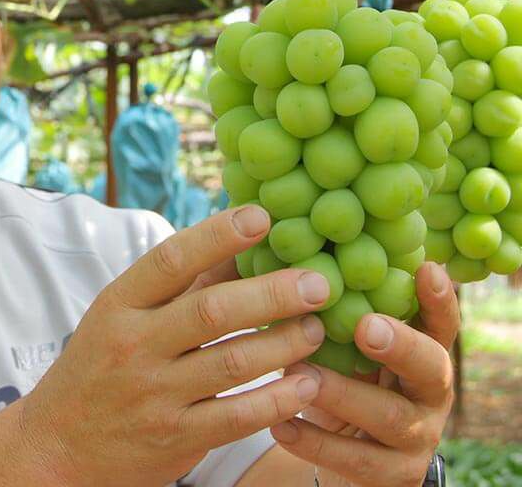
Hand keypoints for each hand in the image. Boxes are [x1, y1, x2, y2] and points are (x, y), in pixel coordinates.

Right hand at [20, 205, 331, 486]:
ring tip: (316, 328)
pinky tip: (306, 385)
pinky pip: (236, 417)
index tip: (261, 217)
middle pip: (213, 311)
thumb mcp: (121, 314)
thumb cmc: (102, 362)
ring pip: (233, 363)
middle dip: (272, 293)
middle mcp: (135, 345)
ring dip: (284, 343)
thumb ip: (176, 284)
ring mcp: (155, 395)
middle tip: (319, 282)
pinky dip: (276, 400)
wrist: (60, 443)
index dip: (217, 235)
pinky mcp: (175, 439)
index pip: (171, 260)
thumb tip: (238, 240)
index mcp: (119, 303)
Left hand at [269, 262, 458, 486]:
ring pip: (389, 417)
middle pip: (430, 367)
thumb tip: (290, 257)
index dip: (438, 299)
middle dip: (400, 345)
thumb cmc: (342, 374)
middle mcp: (429, 391)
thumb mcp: (347, 341)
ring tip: (300, 373)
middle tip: (365, 327)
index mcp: (422, 349)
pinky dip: (316, 442)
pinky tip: (282, 424)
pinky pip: (358, 462)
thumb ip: (336, 308)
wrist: (345, 450)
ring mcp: (417, 437)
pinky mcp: (393, 476)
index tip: (426, 268)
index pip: (440, 321)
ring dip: (341, 393)